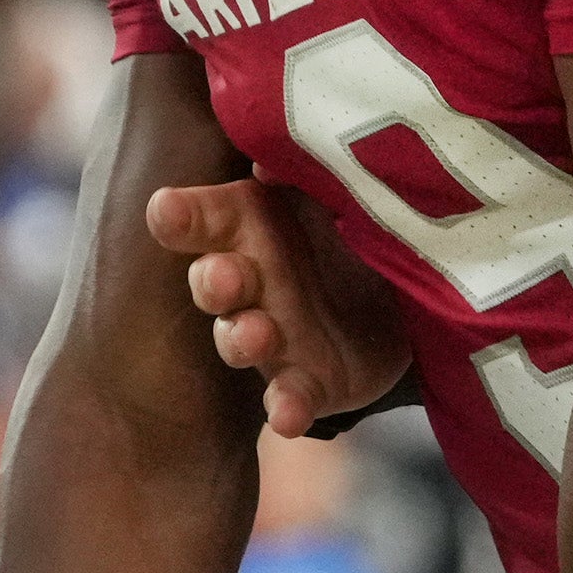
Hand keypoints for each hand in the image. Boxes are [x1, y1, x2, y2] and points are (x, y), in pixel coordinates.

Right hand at [144, 177, 411, 438]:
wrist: (406, 294)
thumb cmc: (351, 220)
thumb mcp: (337, 184)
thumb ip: (307, 168)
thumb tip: (274, 156)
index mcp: (249, 222)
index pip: (203, 215)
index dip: (183, 215)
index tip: (167, 210)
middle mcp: (250, 281)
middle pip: (214, 281)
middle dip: (213, 280)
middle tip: (223, 277)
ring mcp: (274, 336)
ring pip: (241, 339)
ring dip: (242, 338)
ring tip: (258, 333)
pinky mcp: (307, 384)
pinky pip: (291, 399)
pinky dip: (287, 408)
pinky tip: (287, 417)